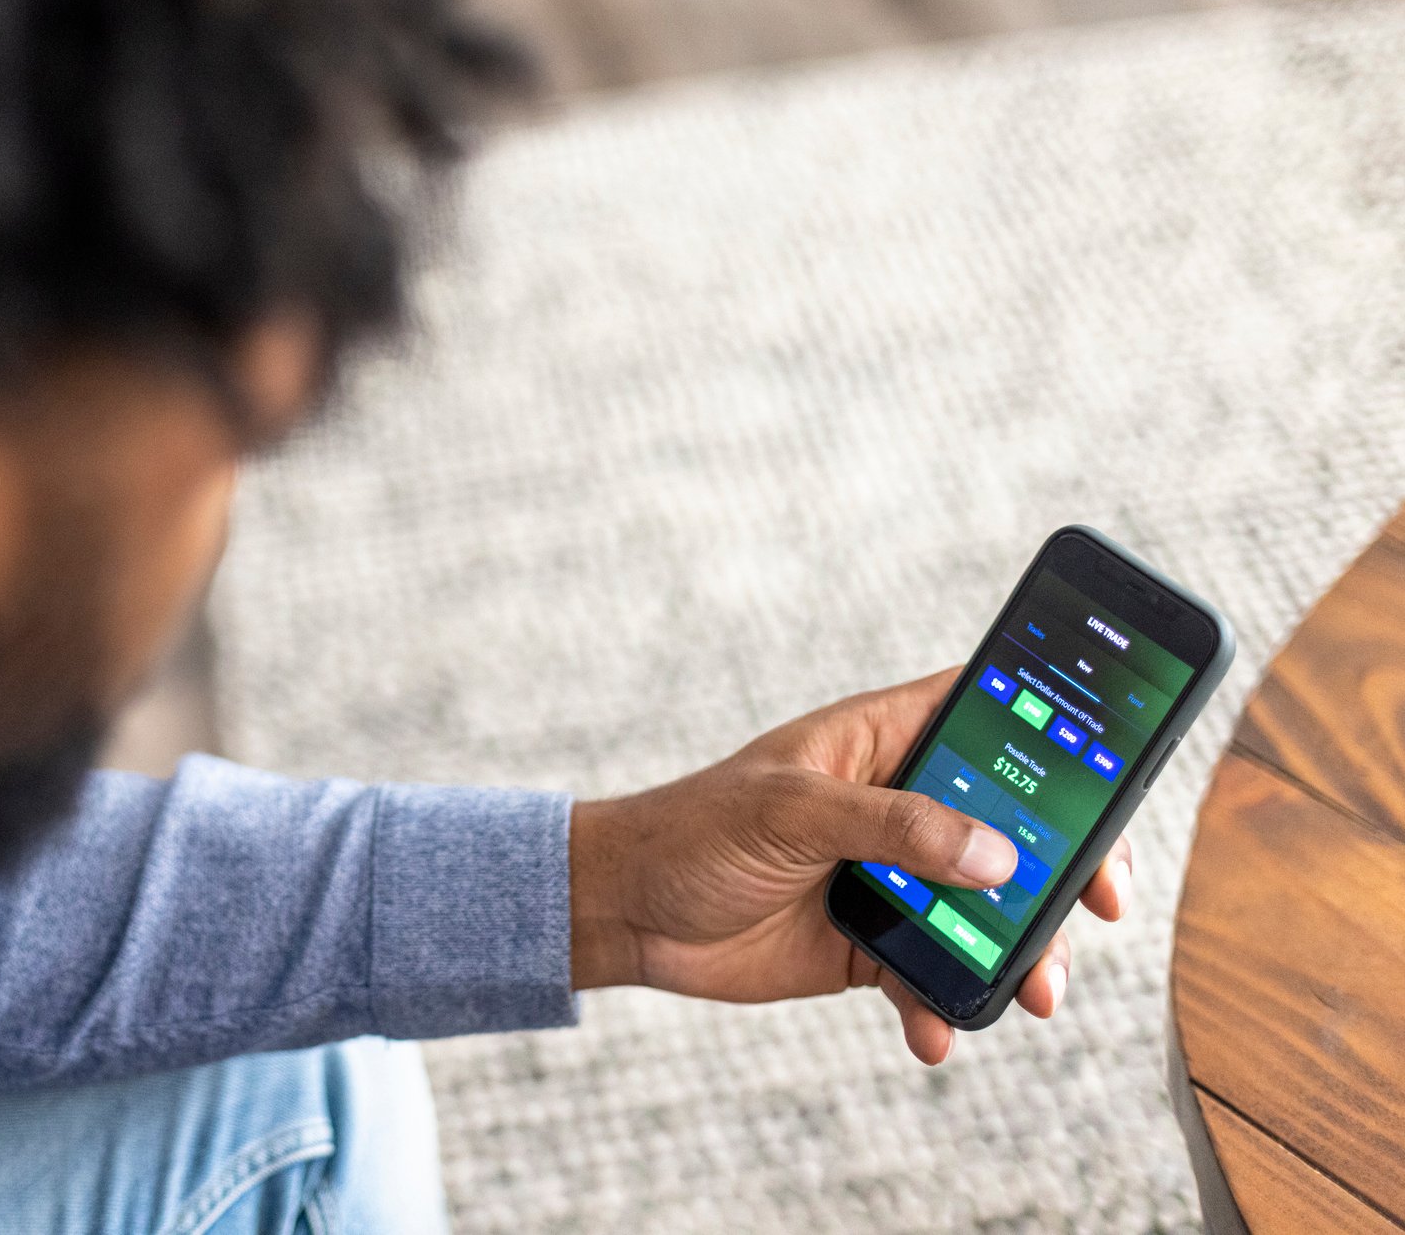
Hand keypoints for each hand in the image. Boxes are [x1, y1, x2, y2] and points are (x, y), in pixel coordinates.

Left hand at [568, 670, 1135, 1063]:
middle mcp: (900, 806)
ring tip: (1036, 995)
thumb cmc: (696, 829)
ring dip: (1022, 953)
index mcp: (884, 742)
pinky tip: (936, 1031)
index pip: (992, 714)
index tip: (1115, 780)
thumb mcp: (792, 811)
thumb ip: (893, 827)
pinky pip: (932, 976)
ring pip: (987, 910)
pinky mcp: (870, 945)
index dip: (1061, 738)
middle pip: (1014, 825)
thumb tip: (998, 856)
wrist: (630, 913)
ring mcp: (891, 877)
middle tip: (1104, 907)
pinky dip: (944, 1006)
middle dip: (1067, 867)